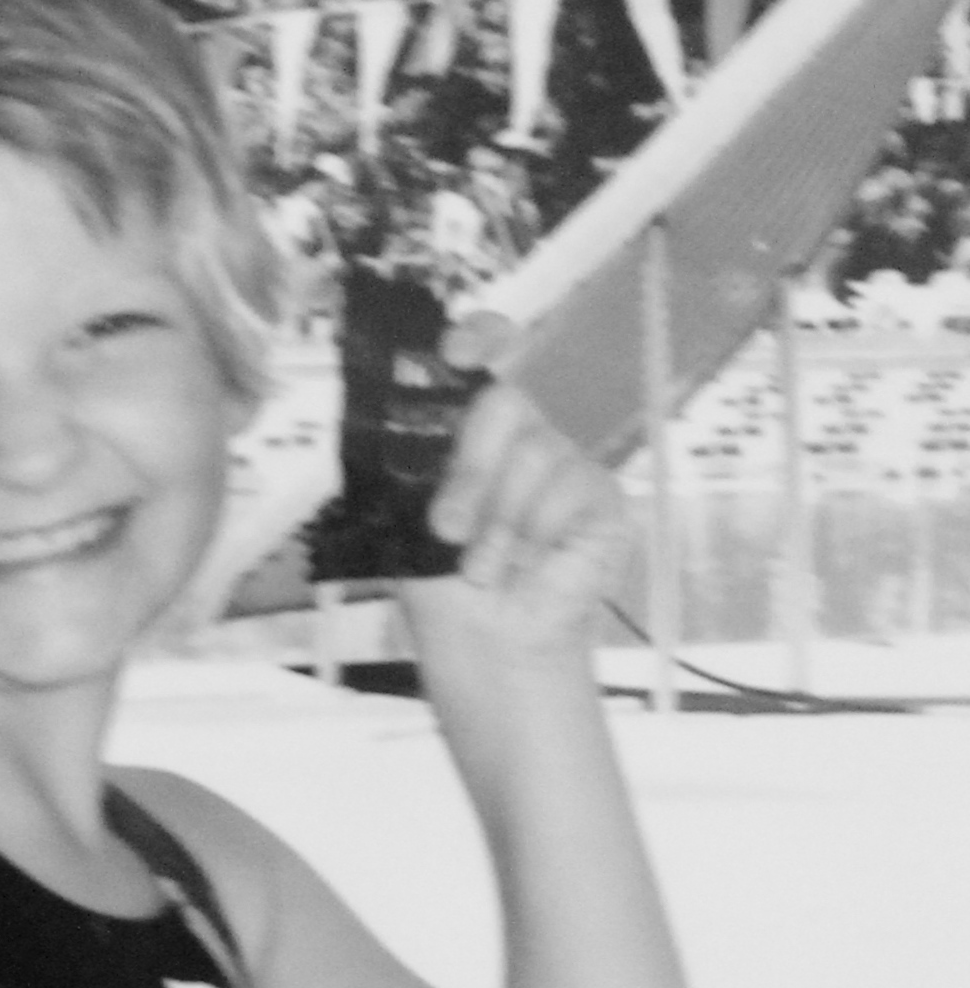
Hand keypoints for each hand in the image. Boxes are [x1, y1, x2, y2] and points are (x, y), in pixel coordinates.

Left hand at [414, 318, 627, 646]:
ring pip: (536, 450)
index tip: (456, 351)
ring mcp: (565, 464)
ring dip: (500, 521)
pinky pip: (572, 485)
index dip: (477, 340)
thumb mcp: (409, 520)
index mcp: (472, 436)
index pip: (486, 357)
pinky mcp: (601, 496)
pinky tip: (531, 565)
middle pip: (506, 401)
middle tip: (450, 527)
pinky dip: (539, 533)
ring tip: (487, 567)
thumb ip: (408, 461)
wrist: (487, 648)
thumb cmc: (446, 589)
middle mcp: (522, 439)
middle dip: (471, 468)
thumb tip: (387, 405)